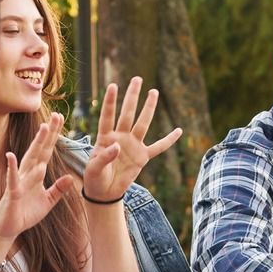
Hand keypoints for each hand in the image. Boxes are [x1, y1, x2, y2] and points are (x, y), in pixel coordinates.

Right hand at [0, 114, 80, 246]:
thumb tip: (70, 177)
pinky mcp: (12, 193)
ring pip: (30, 160)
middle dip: (49, 134)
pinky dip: (12, 168)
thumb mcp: (47, 201)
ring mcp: (19, 182)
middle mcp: (27, 174)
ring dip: (36, 144)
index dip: (54, 136)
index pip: (47, 151)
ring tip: (44, 129)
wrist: (8, 228)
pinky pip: (13, 179)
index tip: (62, 119)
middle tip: (57, 115)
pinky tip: (11, 156)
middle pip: (40, 150)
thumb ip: (58, 190)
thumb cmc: (25, 214)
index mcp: (36, 174)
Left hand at [82, 78, 183, 202]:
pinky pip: (158, 147)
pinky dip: (168, 140)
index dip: (110, 101)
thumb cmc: (95, 178)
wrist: (104, 192)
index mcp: (105, 137)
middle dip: (132, 96)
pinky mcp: (142, 157)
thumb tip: (118, 146)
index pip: (108, 116)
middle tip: (137, 79)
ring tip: (154, 91)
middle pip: (128, 113)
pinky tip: (178, 131)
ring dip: (148, 108)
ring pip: (143, 124)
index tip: (113, 85)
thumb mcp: (94, 169)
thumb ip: (104, 157)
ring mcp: (133, 145)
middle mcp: (120, 137)